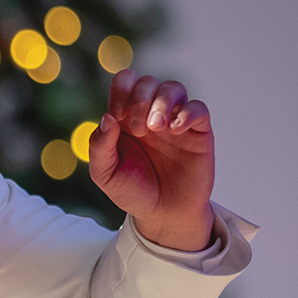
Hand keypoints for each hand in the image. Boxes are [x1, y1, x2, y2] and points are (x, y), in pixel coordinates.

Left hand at [89, 70, 215, 251]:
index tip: (118, 116)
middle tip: (140, 131)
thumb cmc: (132, 192)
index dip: (121, 90)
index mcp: (125, 119)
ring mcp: (175, 121)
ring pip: (174, 88)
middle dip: (140, 100)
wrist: (162, 215)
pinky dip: (188, 112)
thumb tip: (108, 117)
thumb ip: (99, 147)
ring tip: (158, 128)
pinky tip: (177, 130)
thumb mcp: (105, 174)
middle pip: (148, 82)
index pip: (125, 82)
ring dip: (163, 102)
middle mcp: (150, 114)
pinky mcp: (198, 132)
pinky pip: (198, 108)